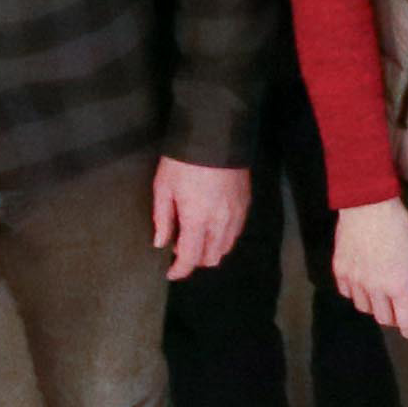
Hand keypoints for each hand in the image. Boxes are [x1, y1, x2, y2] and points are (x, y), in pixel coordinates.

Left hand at [154, 160, 252, 274]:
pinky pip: (236, 232)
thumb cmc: (183, 160)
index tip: (170, 272)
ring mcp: (237, 214)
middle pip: (211, 257)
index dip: (180, 270)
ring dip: (211, 249)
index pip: (191, 258)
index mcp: (197, 220)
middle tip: (181, 247)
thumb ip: (163, 218)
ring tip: (196, 236)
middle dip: (195, 260)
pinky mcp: (246, 204)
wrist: (216, 134)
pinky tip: (212, 225)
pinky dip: (223, 237)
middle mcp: (220, 223)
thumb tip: (161, 243)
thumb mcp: (163, 187)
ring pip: (226, 247)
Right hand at [332, 199, 407, 335]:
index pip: (406, 319)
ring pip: (364, 307)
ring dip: (373, 305)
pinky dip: (356, 292)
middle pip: (384, 318)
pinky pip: (348, 293)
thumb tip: (403, 283)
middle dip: (393, 317)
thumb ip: (407, 273)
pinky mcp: (340, 271)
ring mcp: (356, 280)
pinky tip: (361, 284)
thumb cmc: (396, 224)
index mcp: (399, 284)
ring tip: (378, 295)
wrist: (367, 206)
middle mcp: (376, 287)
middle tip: (396, 310)